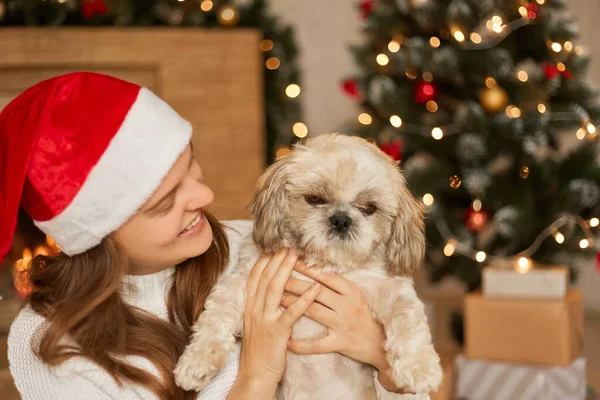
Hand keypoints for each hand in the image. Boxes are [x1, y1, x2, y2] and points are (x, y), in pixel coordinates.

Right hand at [232, 249, 321, 397]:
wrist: (256, 375)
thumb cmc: (259, 350)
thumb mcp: (255, 323)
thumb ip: (260, 305)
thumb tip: (270, 288)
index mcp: (250, 307)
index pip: (255, 277)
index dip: (264, 261)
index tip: (274, 247)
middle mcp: (255, 310)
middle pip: (266, 278)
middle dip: (277, 260)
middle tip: (289, 245)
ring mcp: (265, 320)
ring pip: (275, 290)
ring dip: (287, 271)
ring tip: (299, 257)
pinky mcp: (277, 332)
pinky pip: (292, 313)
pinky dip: (304, 299)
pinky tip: (315, 288)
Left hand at [281, 262, 413, 393]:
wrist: (385, 345)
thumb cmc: (370, 318)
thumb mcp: (359, 297)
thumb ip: (341, 286)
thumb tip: (318, 272)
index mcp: (352, 292)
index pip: (326, 276)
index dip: (308, 268)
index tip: (291, 260)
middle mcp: (347, 305)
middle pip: (315, 291)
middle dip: (293, 283)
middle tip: (275, 277)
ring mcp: (343, 324)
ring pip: (313, 311)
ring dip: (293, 304)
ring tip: (275, 299)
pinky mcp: (341, 343)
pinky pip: (317, 344)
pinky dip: (301, 344)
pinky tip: (287, 341)